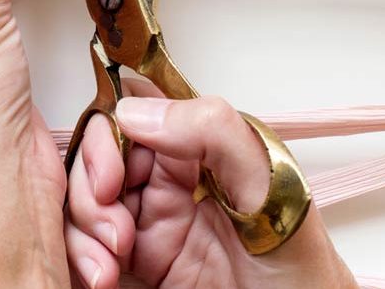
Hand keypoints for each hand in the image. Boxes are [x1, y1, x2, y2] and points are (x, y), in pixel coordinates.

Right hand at [65, 79, 356, 288]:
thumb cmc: (302, 271)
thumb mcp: (269, 186)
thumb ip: (214, 132)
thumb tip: (137, 111)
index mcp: (202, 147)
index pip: (135, 113)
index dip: (109, 132)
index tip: (112, 171)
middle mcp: (169, 180)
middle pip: (97, 158)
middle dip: (90, 187)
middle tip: (113, 223)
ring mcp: (148, 223)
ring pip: (84, 202)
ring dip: (83, 227)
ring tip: (112, 260)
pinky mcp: (136, 265)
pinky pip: (86, 247)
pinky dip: (81, 258)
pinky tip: (104, 276)